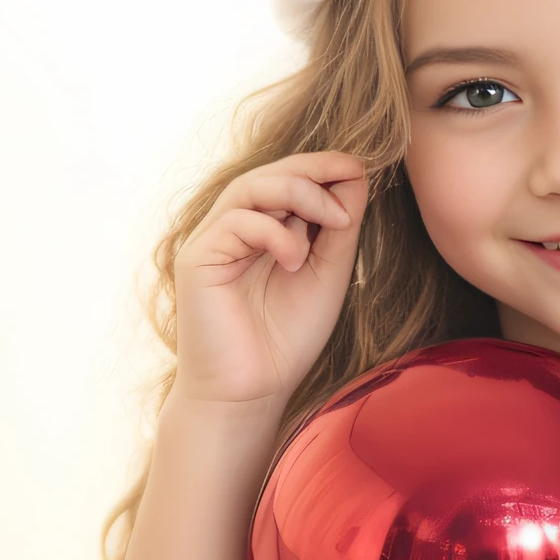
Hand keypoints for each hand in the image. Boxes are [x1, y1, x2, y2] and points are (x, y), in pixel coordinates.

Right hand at [171, 151, 369, 405]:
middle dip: (314, 169)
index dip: (323, 166)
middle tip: (352, 173)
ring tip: (335, 219)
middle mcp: (234, 229)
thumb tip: (356, 175)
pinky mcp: (197, 259)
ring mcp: (212, 241)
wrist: (250, 393)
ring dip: (299, 192)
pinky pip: (235, 222)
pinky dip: (273, 232)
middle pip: (269, 174)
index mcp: (264, 230)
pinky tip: (295, 259)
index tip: (362, 167)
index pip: (289, 179)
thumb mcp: (327, 273)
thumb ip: (338, 229)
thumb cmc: (287, 338)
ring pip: (250, 187)